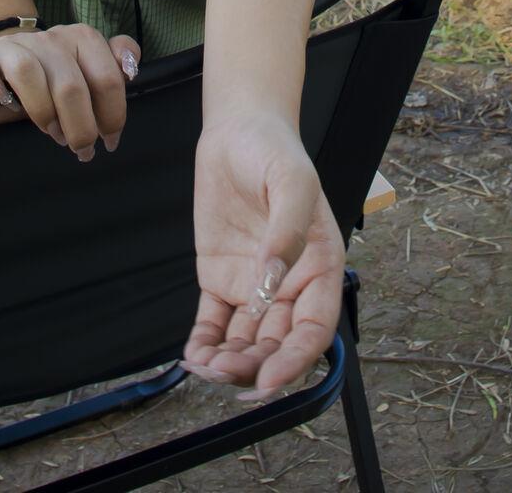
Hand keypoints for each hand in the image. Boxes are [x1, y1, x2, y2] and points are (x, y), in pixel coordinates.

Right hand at [0, 22, 137, 158]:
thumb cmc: (52, 79)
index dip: (112, 115)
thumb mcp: (87, 74)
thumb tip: (131, 68)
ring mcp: (10, 46)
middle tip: (82, 148)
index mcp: (81, 39)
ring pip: (28, 73)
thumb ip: (113, 68)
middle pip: (71, 84)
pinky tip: (1, 98)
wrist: (3, 66)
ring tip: (51, 132)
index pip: (107, 78)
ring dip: (42, 112)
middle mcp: (48, 38)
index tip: (109, 139)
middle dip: (81, 126)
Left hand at [182, 112, 343, 397]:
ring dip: (227, 362)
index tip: (270, 379)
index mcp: (319, 267)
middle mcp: (289, 285)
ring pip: (245, 341)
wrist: (238, 132)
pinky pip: (214, 322)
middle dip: (253, 366)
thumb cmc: (275, 152)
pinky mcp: (220, 279)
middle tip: (224, 370)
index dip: (295, 360)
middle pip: (276, 344)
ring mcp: (253, 286)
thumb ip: (287, 231)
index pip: (314, 329)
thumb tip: (274, 279)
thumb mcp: (292, 182)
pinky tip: (192, 355)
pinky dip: (204, 344)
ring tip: (203, 366)